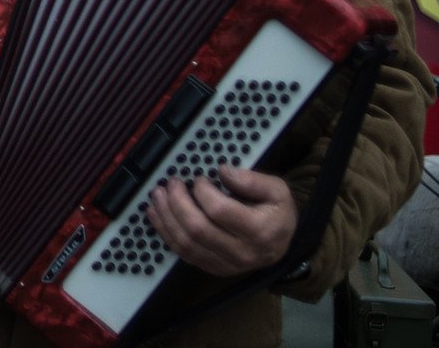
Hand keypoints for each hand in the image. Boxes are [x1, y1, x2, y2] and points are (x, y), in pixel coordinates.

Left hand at [145, 164, 296, 277]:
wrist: (281, 243)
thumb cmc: (277, 213)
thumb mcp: (277, 191)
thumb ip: (252, 180)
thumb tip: (223, 171)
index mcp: (259, 232)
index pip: (220, 211)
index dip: (203, 192)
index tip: (199, 179)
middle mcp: (242, 252)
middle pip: (198, 229)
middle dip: (177, 203)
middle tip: (171, 184)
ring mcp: (226, 264)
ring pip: (187, 243)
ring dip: (166, 218)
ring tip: (157, 196)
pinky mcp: (213, 268)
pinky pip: (184, 253)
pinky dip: (166, 233)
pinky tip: (157, 215)